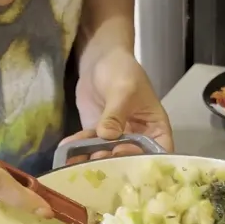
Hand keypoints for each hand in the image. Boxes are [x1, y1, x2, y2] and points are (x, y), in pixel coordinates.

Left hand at [61, 48, 173, 162]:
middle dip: (114, 163)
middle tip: (98, 159)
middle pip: (131, 160)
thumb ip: (116, 114)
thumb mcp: (123, 90)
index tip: (123, 153)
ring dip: (93, 160)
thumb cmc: (122, 71)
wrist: (100, 60)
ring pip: (107, 155)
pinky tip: (66, 150)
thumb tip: (107, 135)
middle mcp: (138, 138)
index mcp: (155, 129)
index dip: (145, 161)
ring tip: (79, 161)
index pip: (158, 152)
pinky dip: (77, 149)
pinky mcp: (97, 134)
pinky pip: (88, 145)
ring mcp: (116, 138)